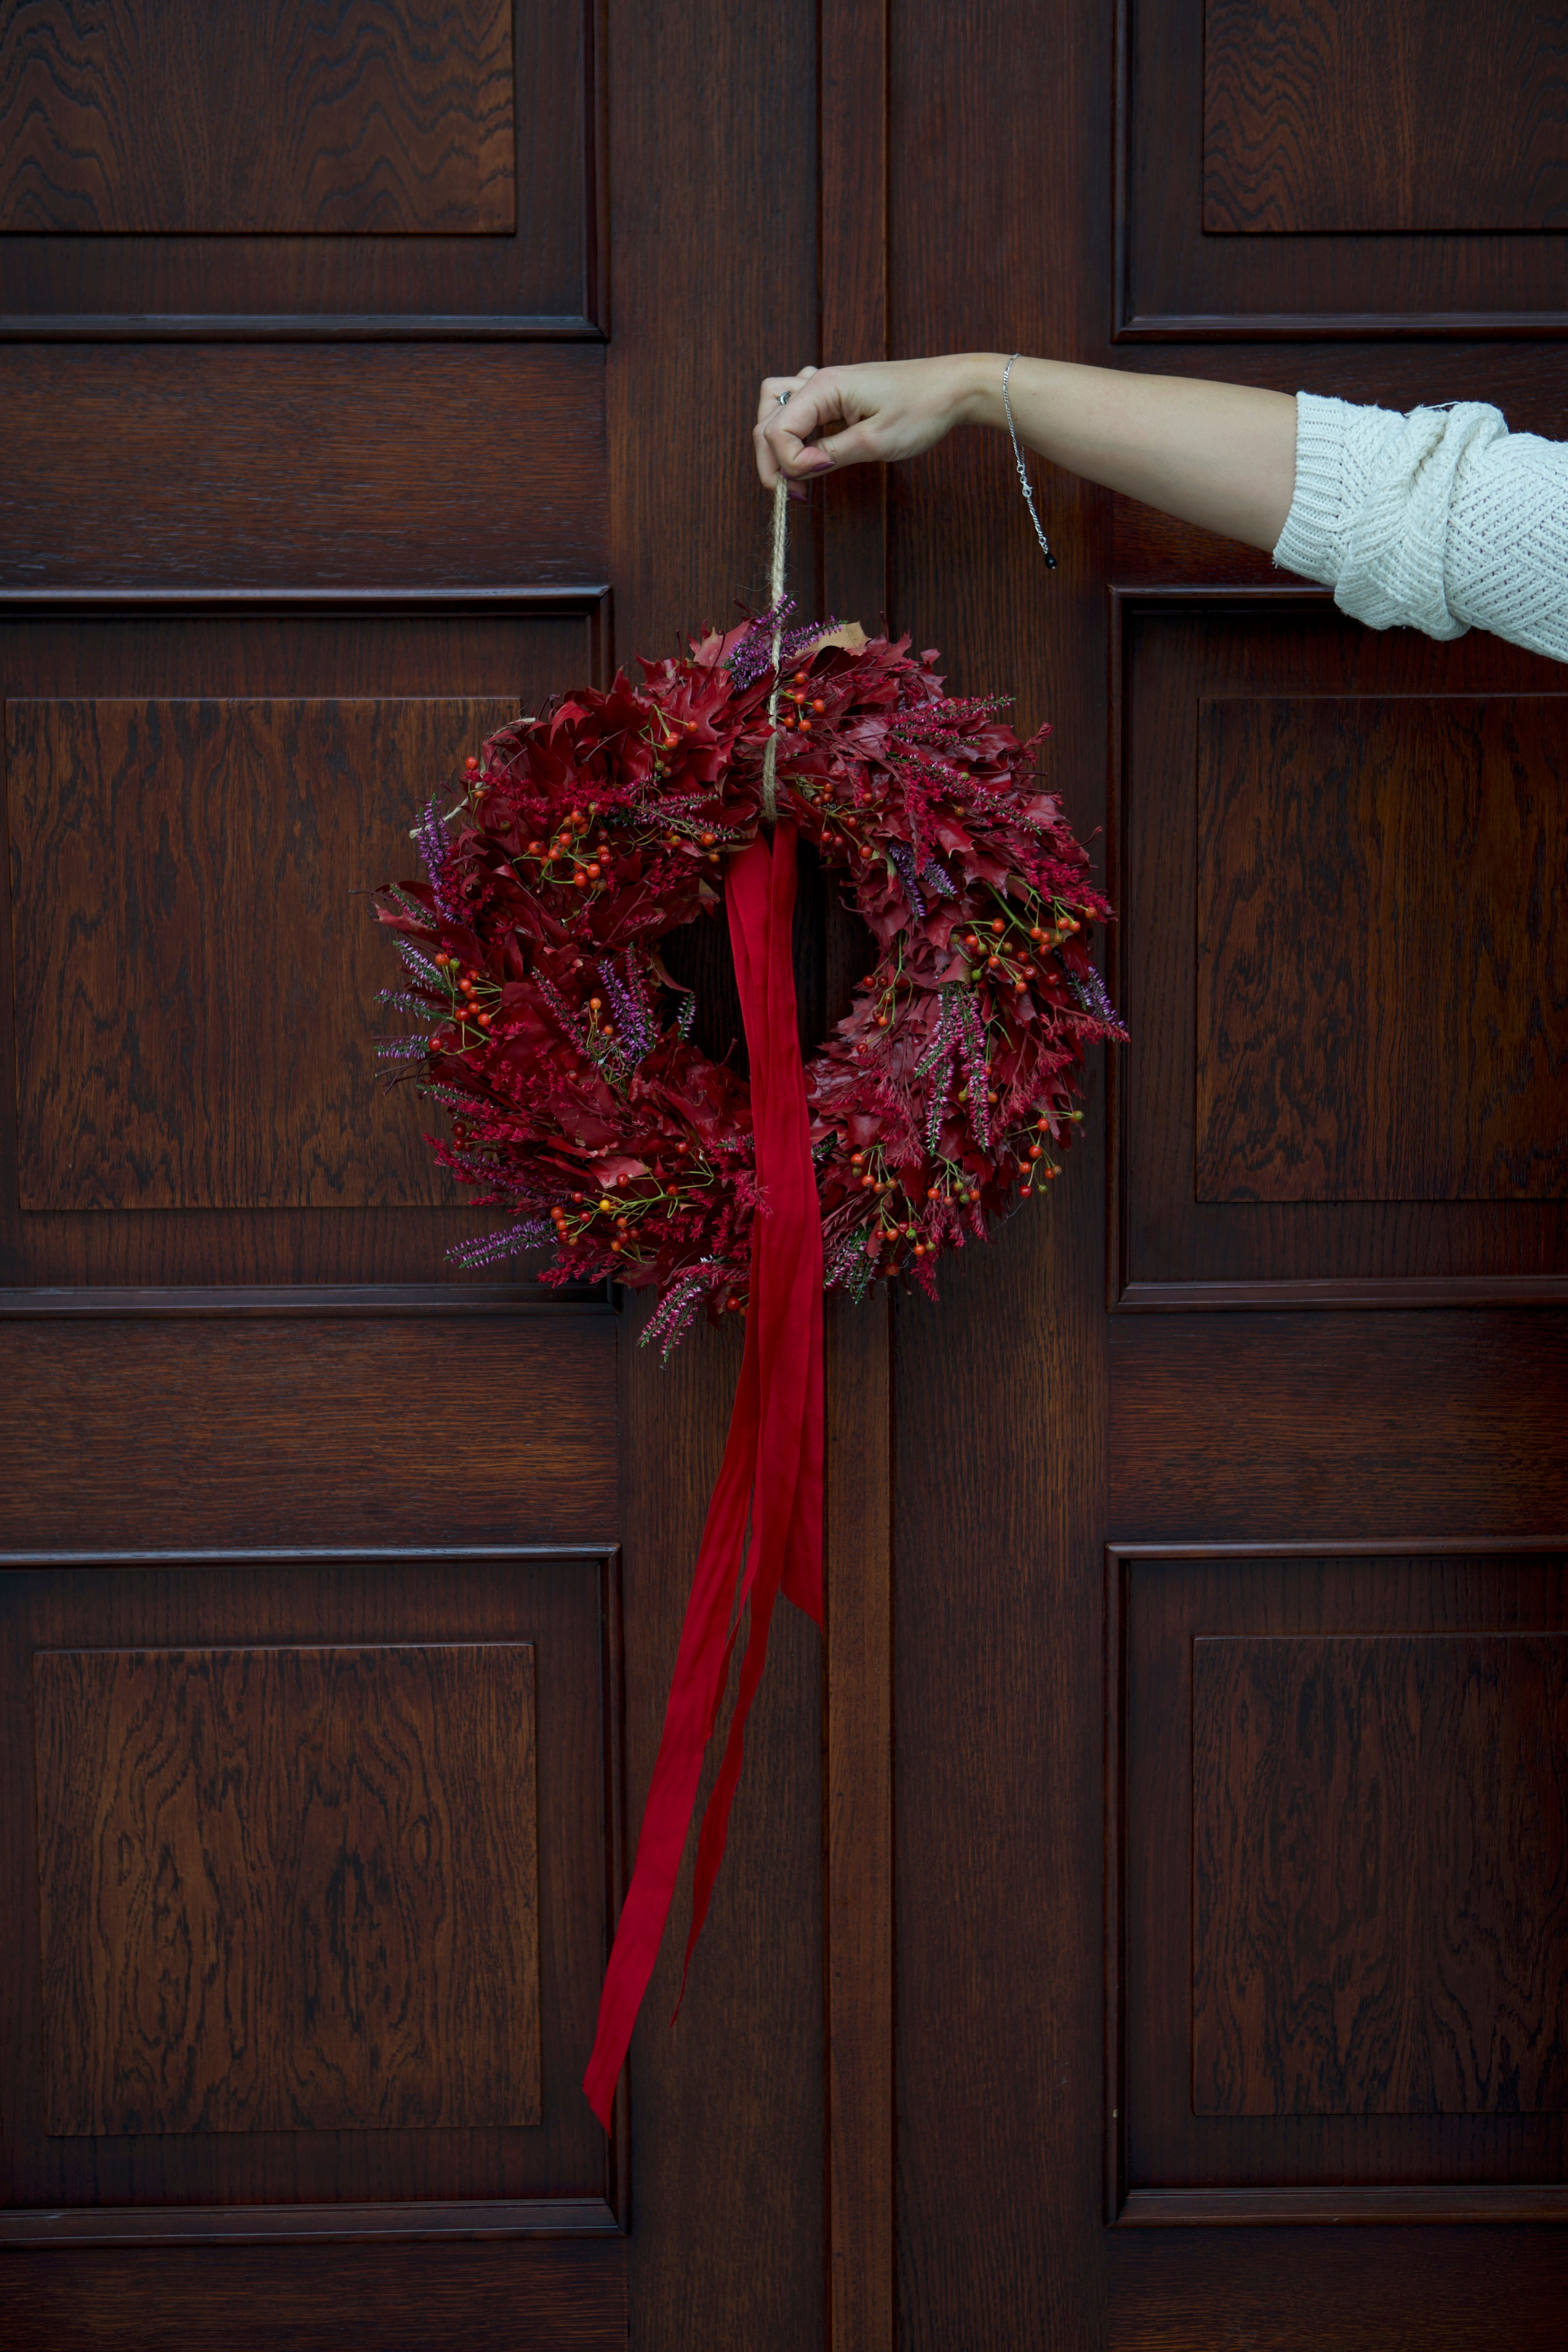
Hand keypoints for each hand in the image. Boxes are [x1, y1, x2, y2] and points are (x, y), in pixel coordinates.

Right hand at [753, 356, 987, 488]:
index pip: (778, 429)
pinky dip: (794, 427)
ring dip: (776, 438)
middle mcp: (819, 381)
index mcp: (824, 387)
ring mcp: (827, 385)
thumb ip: (831, 455)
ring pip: (775, 405)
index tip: (809, 482)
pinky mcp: (838, 394)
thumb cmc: (922, 408)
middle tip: (789, 490)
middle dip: (771, 458)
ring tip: (793, 468)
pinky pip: (799, 404)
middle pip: (767, 417)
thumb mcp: (875, 441)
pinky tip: (810, 446)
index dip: (788, 462)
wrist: (953, 387)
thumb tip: (801, 470)